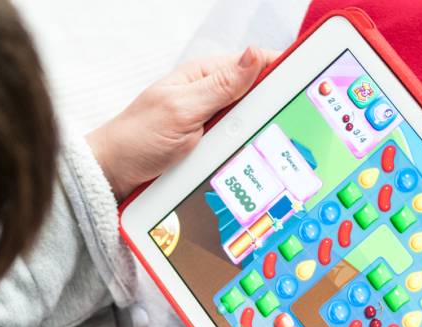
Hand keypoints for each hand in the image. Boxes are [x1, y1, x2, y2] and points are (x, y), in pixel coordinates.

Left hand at [87, 47, 278, 199]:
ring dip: (258, 138)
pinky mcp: (208, 149)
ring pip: (251, 127)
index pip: (255, 64)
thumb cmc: (137, 140)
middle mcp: (210, 97)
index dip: (283, 69)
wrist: (112, 176)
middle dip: (273, 111)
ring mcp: (210, 124)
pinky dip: (243, 156)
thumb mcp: (183, 110)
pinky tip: (252, 165)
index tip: (309, 80)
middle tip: (289, 126)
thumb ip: (221, 86)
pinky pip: (236, 149)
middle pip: (259, 99)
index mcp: (206, 76)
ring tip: (271, 150)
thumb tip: (255, 55)